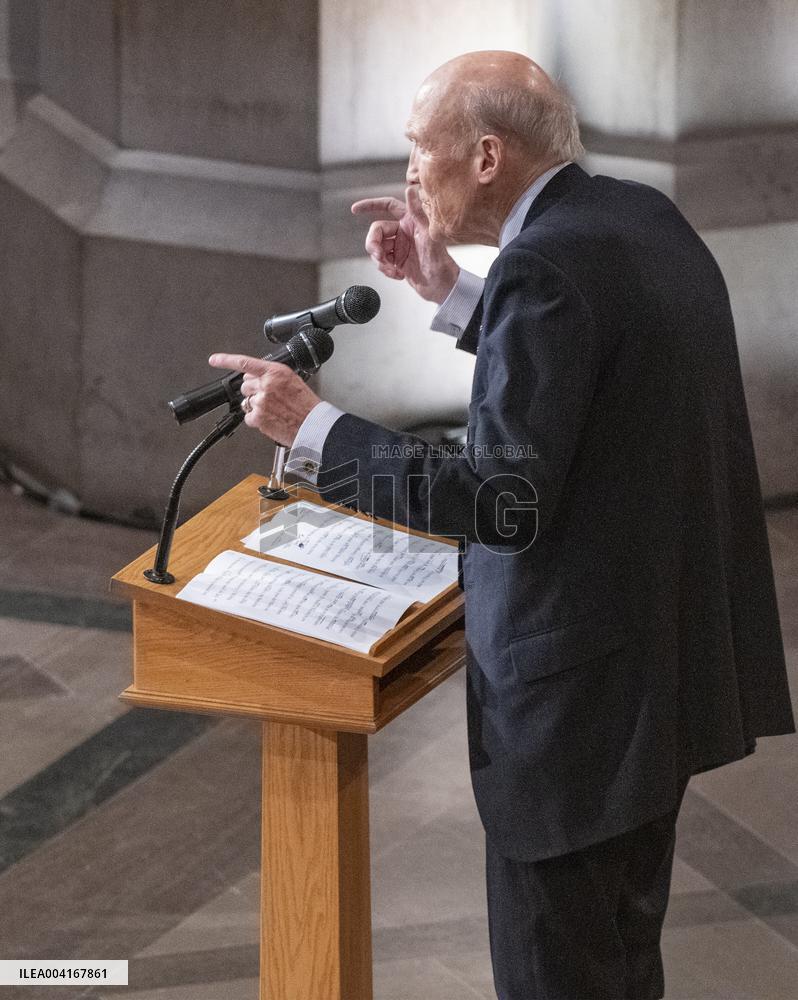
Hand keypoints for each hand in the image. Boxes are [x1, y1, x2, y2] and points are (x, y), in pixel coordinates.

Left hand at [207, 354, 320, 447]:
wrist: (314, 425)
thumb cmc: (307, 405)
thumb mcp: (292, 380)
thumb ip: (272, 377)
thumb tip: (257, 378)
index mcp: (276, 372)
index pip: (245, 363)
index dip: (226, 360)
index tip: (214, 360)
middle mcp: (266, 384)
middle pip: (245, 385)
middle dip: (253, 391)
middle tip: (268, 398)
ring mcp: (261, 401)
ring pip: (246, 402)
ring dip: (256, 406)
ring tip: (274, 411)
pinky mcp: (258, 417)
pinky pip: (249, 417)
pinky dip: (257, 420)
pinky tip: (271, 419)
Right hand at [351, 186, 459, 303]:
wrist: (441, 287)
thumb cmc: (440, 261)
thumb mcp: (428, 235)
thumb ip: (418, 212)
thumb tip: (410, 189)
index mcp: (410, 221)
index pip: (387, 206)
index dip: (370, 205)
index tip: (355, 210)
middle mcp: (403, 232)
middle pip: (376, 231)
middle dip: (374, 244)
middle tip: (379, 256)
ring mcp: (399, 247)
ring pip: (377, 248)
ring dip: (380, 261)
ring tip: (392, 270)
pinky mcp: (397, 262)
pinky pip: (381, 262)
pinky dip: (386, 269)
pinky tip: (398, 275)